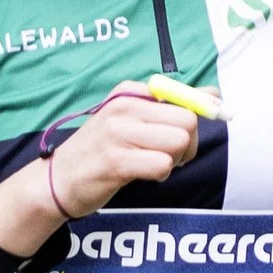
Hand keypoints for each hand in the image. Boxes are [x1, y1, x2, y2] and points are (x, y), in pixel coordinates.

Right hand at [0, 84, 199, 242]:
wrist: (58, 180)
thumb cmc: (102, 150)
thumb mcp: (132, 120)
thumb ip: (171, 106)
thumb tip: (215, 93)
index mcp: (131, 93)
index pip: (186, 98)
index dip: (196, 121)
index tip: (185, 136)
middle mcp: (124, 107)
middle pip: (187, 121)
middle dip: (188, 144)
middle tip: (170, 156)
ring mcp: (118, 134)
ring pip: (178, 142)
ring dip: (174, 161)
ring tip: (152, 164)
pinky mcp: (116, 161)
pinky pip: (162, 165)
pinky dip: (161, 174)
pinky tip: (142, 174)